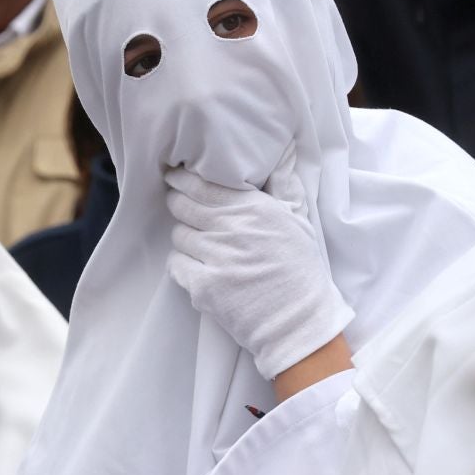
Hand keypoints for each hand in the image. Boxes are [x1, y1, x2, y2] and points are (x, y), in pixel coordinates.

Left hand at [165, 150, 353, 383]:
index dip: (183, 178)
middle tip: (179, 204)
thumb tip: (281, 151)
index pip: (203, 185)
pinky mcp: (204, 287)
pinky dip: (183, 264)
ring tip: (201, 243)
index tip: (175, 176)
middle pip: (183, 205)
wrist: (298, 323)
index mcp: (255, 209)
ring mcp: (216, 259)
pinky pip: (176, 264)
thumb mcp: (299, 221)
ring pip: (179, 235)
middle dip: (177, 202)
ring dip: (186, 236)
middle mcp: (232, 230)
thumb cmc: (300, 270)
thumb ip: (284, 184)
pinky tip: (199, 267)